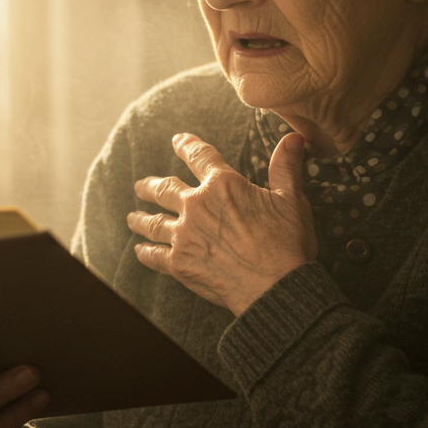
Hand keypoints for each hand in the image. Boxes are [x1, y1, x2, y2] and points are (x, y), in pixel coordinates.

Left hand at [129, 131, 316, 315]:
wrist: (276, 289)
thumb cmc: (287, 244)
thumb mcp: (292, 201)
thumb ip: (286, 168)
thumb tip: (294, 139)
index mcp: (223, 185)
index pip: (200, 156)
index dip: (187, 145)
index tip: (178, 141)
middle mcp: (197, 206)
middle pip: (165, 190)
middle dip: (150, 186)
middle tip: (140, 185)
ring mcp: (184, 235)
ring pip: (154, 223)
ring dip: (141, 219)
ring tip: (132, 217)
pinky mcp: (179, 264)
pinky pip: (154, 255)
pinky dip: (145, 252)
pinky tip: (140, 251)